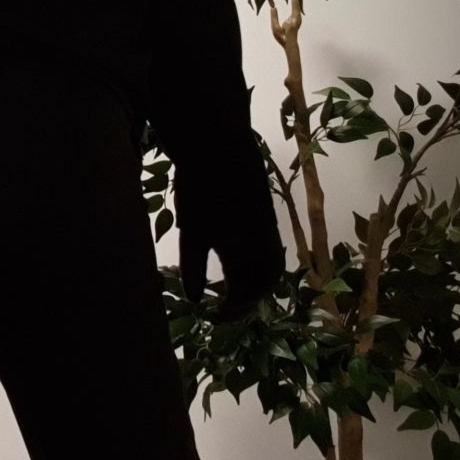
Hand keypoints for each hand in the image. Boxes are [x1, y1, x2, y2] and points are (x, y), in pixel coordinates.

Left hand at [176, 162, 283, 319]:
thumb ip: (194, 267)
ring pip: (266, 263)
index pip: (249, 292)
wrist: (218, 142)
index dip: (234, 309)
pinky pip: (264, 246)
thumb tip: (195, 298)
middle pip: (264, 280)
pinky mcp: (261, 211)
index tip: (216, 317)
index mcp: (252, 250)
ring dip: (251, 280)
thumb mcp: (192, 232)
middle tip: (224, 308)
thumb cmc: (202, 188)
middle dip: (247, 298)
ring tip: (229, 288)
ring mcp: (265, 225)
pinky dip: (251, 261)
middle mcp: (265, 241)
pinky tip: (231, 259)